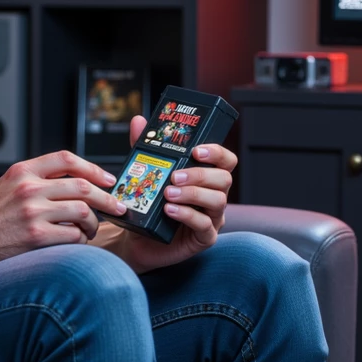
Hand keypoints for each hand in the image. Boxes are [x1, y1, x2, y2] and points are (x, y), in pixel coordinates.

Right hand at [0, 150, 125, 270]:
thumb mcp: (8, 186)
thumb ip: (36, 179)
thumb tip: (75, 181)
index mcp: (22, 171)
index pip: (66, 159)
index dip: (93, 168)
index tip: (108, 179)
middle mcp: (28, 188)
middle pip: (82, 186)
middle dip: (106, 198)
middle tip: (118, 207)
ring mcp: (32, 212)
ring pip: (82, 211)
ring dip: (93, 222)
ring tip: (91, 229)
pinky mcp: (35, 237)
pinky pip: (73, 235)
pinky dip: (80, 239)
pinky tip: (76, 242)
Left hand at [100, 115, 236, 274]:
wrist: (137, 239)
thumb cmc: (149, 205)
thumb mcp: (146, 174)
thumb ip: (146, 149)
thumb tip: (139, 122)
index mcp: (206, 178)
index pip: (225, 161)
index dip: (217, 152)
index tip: (196, 150)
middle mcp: (214, 196)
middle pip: (224, 179)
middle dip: (200, 174)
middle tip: (175, 176)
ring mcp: (212, 218)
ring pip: (218, 201)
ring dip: (193, 194)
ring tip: (168, 194)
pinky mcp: (204, 238)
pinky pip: (205, 226)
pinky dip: (188, 216)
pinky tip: (170, 211)